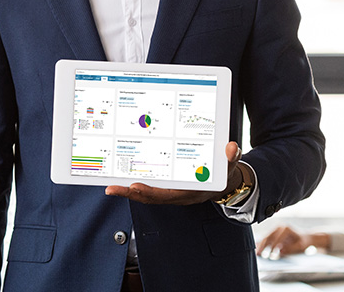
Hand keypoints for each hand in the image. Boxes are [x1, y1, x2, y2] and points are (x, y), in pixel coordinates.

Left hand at [105, 142, 244, 205]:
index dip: (150, 192)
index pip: (167, 195)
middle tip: (112, 188)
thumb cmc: (223, 175)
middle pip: (151, 196)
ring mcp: (171, 191)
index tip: (135, 186)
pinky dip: (136, 183)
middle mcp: (177, 195)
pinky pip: (150, 186)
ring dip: (129, 190)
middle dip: (131, 193)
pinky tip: (123, 177)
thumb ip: (230, 159)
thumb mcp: (229, 167)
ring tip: (111, 186)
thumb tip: (232, 148)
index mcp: (190, 193)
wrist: (224, 183)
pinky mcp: (167, 186)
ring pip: (147, 193)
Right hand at [256, 226, 327, 256]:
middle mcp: (280, 227)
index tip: (270, 254)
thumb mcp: (300, 246)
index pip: (278, 238)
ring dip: (261, 245)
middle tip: (259, 254)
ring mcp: (276, 229)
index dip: (273, 246)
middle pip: (269, 237)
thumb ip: (290, 249)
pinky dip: (263, 244)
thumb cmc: (303, 242)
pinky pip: (268, 239)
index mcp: (286, 228)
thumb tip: (280, 252)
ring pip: (267, 238)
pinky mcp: (275, 233)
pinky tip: (259, 249)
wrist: (306, 238)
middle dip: (264, 246)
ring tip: (257, 253)